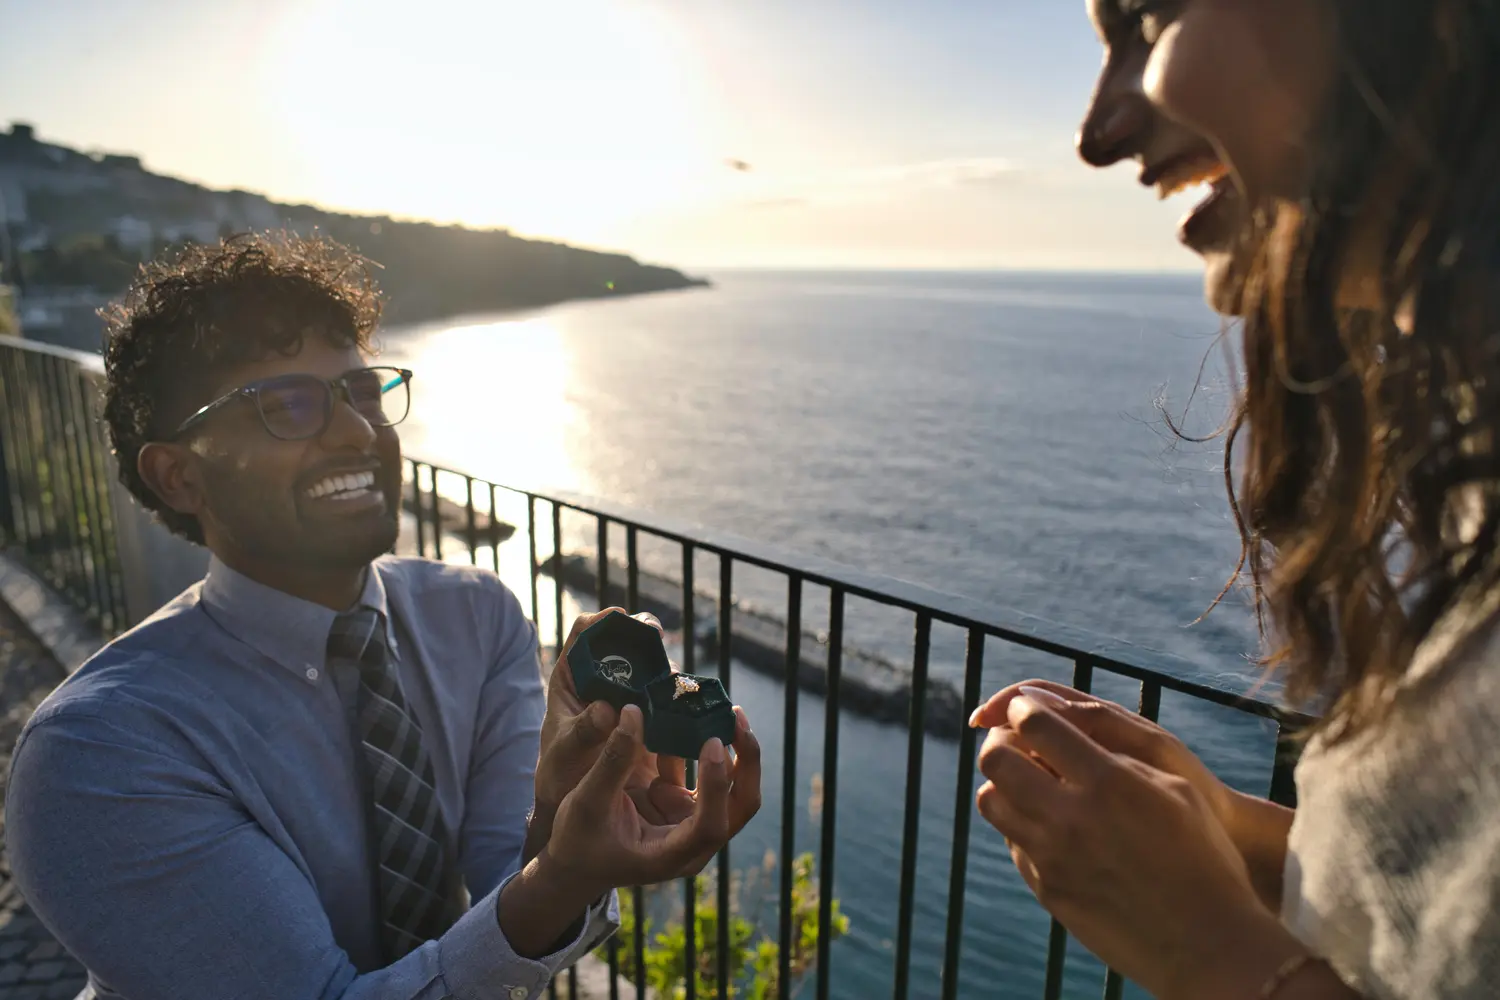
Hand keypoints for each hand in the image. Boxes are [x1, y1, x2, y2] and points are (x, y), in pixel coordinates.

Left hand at [535, 609, 683, 824]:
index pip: (585, 634)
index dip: (602, 620)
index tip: (620, 617)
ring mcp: (629, 696)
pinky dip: (677, 695)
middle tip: (656, 637)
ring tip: (672, 679)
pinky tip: (686, 700)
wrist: (578, 801)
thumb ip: (583, 732)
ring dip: (664, 667)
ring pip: (651, 668)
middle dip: (644, 635)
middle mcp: (604, 679)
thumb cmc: (560, 772)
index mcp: (573, 677)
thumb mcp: (565, 752)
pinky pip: (666, 697)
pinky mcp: (649, 715)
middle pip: (627, 643)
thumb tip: (605, 708)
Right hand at [540, 703, 761, 896]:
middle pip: (739, 806)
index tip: (712, 743)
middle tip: (736, 718)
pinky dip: (704, 749)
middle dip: (747, 762)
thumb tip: (634, 711)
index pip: (710, 825)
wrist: (575, 860)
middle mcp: (692, 844)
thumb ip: (612, 760)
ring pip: (732, 789)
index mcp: (670, 856)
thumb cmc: (577, 840)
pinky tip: (696, 718)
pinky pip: (706, 775)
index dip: (717, 785)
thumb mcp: (586, 800)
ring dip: (735, 752)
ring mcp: (692, 824)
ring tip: (727, 712)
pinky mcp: (685, 806)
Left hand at [974, 692, 1297, 999]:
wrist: (1206, 944)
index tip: (1026, 709)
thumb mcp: (1175, 788)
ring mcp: (1051, 857)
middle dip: (1002, 741)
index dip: (1023, 708)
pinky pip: (1011, 842)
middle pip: (998, 759)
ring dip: (1005, 783)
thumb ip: (1117, 755)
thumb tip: (1065, 733)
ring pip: (991, 801)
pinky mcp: (1046, 888)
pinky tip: (1049, 825)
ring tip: (1031, 782)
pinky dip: (1020, 824)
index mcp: (1107, 782)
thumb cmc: (1203, 857)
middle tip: (1019, 742)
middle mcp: (1070, 817)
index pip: (1036, 724)